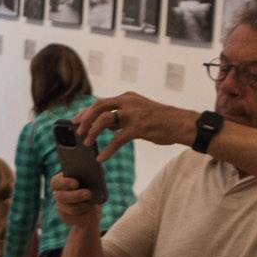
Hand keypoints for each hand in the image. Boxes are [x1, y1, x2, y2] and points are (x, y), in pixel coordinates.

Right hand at [49, 172, 102, 226]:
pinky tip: (89, 209)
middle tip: (88, 194)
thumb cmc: (91, 188)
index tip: (76, 184)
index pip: (56, 181)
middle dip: (76, 195)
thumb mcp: (90, 181)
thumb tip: (91, 179)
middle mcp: (58, 193)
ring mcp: (60, 205)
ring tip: (92, 204)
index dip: (65, 182)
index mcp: (61, 181)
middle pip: (61, 196)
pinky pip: (73, 216)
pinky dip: (83, 212)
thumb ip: (87, 178)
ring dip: (81, 206)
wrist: (92, 206)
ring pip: (69, 208)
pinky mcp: (65, 216)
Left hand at [72, 91, 193, 157]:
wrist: (182, 124)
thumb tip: (104, 126)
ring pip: (105, 120)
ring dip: (93, 132)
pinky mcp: (139, 127)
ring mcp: (134, 114)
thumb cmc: (161, 120)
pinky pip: (117, 140)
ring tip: (86, 144)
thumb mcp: (138, 113)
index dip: (86, 112)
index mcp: (127, 98)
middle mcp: (128, 102)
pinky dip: (107, 150)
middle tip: (78, 132)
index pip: (101, 102)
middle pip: (99, 106)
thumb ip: (121, 117)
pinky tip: (101, 158)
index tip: (75, 121)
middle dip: (85, 119)